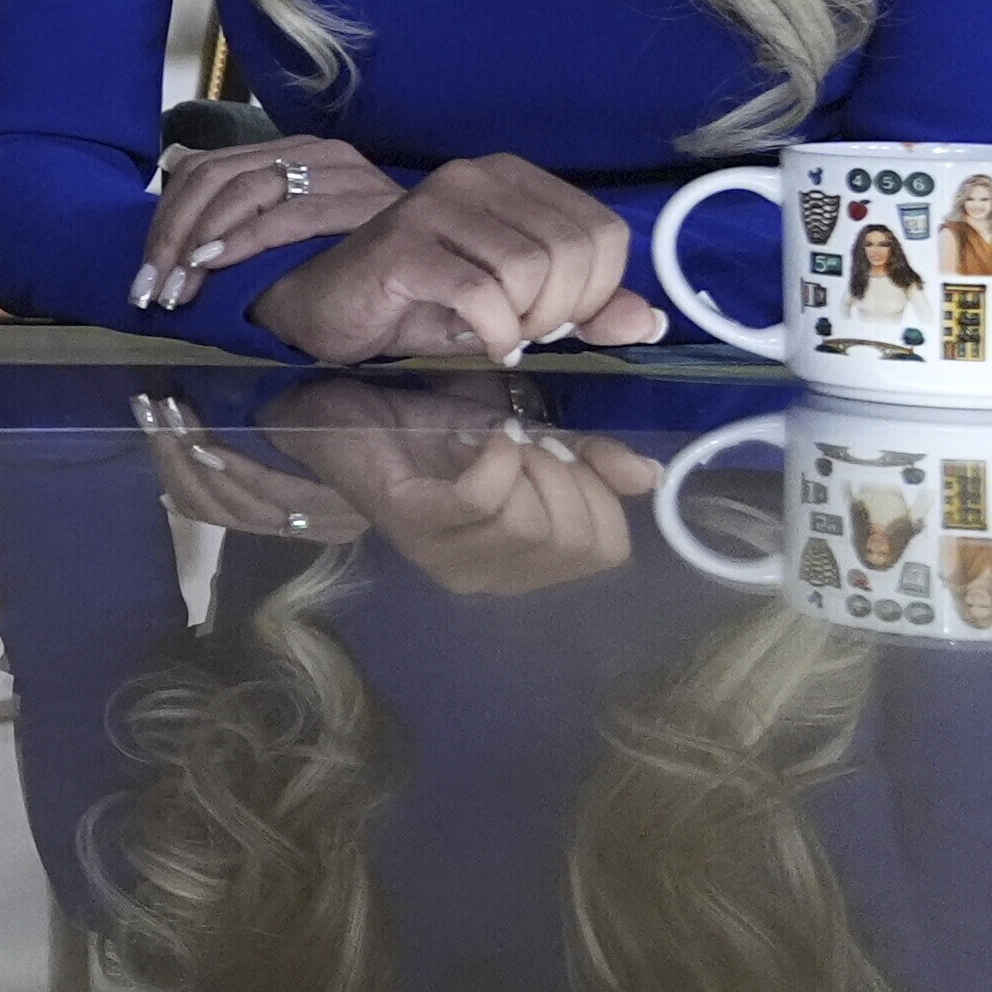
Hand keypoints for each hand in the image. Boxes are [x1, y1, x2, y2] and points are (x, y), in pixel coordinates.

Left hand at [134, 134, 400, 308]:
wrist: (426, 292)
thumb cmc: (344, 267)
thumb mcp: (276, 232)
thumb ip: (231, 201)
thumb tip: (174, 158)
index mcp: (293, 152)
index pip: (204, 168)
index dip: (164, 219)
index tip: (146, 272)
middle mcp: (320, 152)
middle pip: (217, 177)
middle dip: (173, 236)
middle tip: (151, 290)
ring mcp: (348, 172)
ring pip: (248, 188)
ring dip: (201, 242)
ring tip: (178, 287)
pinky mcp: (370, 201)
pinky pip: (294, 212)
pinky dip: (247, 239)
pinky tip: (215, 264)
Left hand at [237, 377, 656, 594]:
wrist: (343, 415)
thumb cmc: (434, 433)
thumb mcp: (528, 442)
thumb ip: (587, 462)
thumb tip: (648, 477)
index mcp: (521, 565)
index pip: (605, 550)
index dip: (601, 494)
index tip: (568, 452)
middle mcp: (487, 575)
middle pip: (576, 541)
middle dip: (569, 477)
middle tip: (533, 443)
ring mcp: (448, 557)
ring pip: (533, 524)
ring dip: (531, 465)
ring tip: (503, 439)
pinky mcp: (413, 524)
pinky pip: (482, 501)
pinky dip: (497, 461)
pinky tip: (487, 436)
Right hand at [243, 153, 666, 366]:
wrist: (328, 306)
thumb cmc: (424, 300)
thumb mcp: (518, 305)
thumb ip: (585, 308)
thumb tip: (648, 321)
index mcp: (510, 177)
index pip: (604, 229)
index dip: (600, 288)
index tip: (563, 317)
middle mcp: (474, 177)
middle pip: (572, 250)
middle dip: (564, 310)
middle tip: (529, 332)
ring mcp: (434, 206)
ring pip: (532, 270)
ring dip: (528, 323)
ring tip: (501, 334)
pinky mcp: (403, 246)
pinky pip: (483, 295)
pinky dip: (497, 333)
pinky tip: (484, 343)